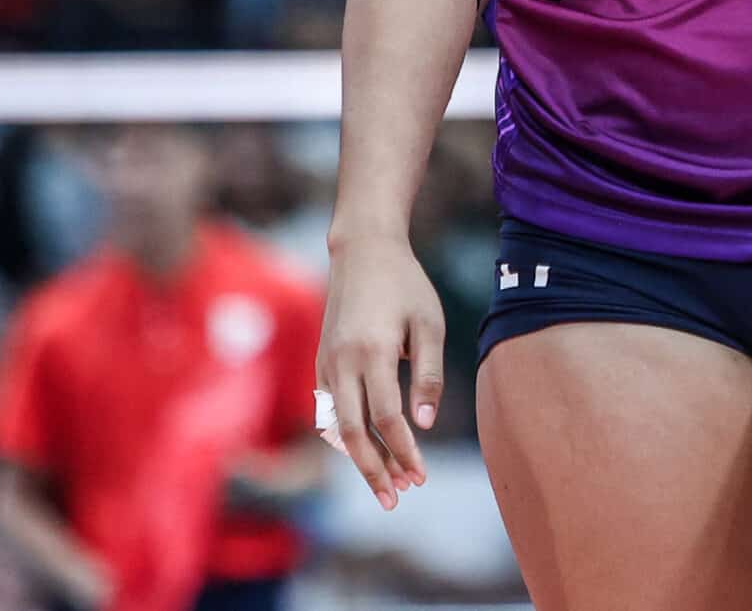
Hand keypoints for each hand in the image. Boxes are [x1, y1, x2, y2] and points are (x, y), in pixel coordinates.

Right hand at [316, 230, 445, 509]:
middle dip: (374, 470)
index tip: (421, 477)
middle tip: (395, 500)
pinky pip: (330, 410)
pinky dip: (346, 436)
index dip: (404, 451)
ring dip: (360, 458)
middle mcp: (342, 362)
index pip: (386, 418)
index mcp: (373, 352)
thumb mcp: (429, 323)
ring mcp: (327, 363)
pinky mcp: (321, 363)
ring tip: (386, 484)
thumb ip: (429, 375)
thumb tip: (425, 424)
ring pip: (338, 425)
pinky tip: (367, 452)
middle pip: (353, 432)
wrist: (362, 251)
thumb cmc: (405, 285)